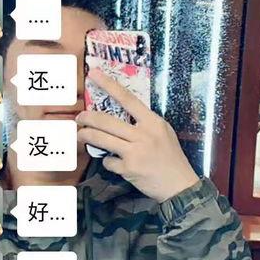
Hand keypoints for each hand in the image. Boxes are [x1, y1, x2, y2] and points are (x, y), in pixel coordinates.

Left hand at [77, 69, 198, 202]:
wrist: (179, 184)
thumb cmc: (171, 157)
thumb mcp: (163, 132)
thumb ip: (145, 123)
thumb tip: (122, 116)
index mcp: (153, 122)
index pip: (128, 98)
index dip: (109, 85)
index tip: (93, 74)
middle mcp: (143, 134)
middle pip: (107, 121)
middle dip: (88, 117)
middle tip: (79, 117)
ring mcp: (135, 152)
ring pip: (101, 139)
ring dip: (86, 136)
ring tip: (80, 134)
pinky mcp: (128, 169)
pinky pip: (108, 161)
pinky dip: (107, 161)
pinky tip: (113, 162)